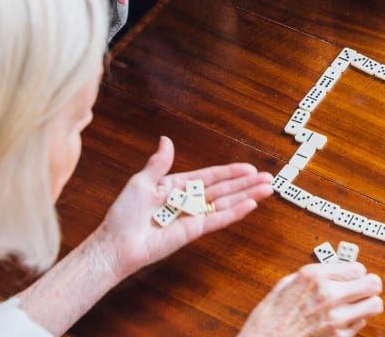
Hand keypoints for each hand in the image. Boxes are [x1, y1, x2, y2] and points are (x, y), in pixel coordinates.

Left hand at [90, 136, 272, 279]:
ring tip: (268, 189)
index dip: (230, 171)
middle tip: (268, 178)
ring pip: (226, 203)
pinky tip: (250, 205)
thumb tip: (166, 140)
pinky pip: (218, 219)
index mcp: (177, 187)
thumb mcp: (141, 182)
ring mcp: (193, 216)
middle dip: (246, 183)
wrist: (116, 244)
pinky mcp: (194, 231)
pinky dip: (235, 212)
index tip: (249, 167)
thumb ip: (159, 163)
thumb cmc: (124, 214)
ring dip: (247, 195)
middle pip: (224, 189)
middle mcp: (189, 201)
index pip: (210, 176)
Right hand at [239, 261, 383, 336]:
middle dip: (370, 287)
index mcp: (314, 276)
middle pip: (373, 283)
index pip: (358, 267)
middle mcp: (328, 294)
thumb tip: (330, 270)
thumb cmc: (268, 320)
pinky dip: (355, 324)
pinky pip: (361, 326)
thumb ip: (311, 275)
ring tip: (357, 307)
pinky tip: (341, 323)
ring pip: (374, 305)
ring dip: (367, 305)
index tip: (352, 278)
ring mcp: (336, 317)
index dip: (356, 274)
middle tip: (363, 290)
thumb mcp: (285, 285)